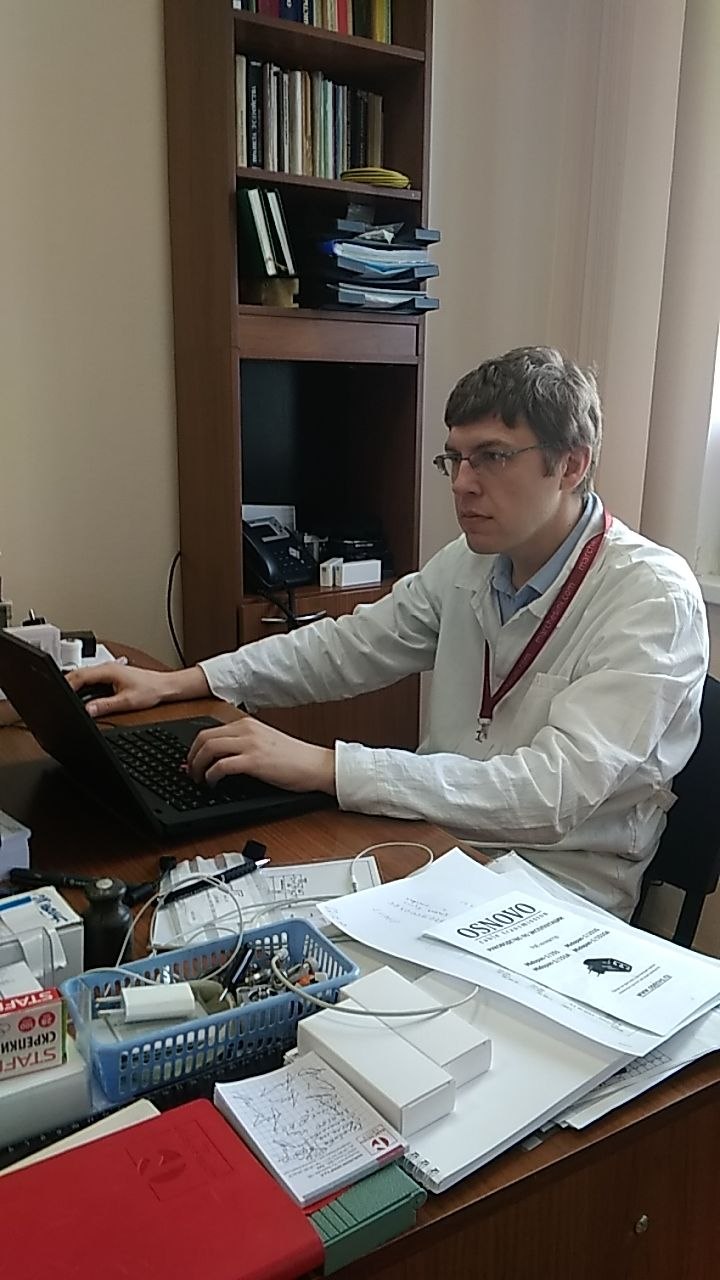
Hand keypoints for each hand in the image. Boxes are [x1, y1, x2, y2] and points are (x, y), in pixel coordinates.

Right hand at [65, 661, 208, 717]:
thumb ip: (106, 706)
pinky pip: (91, 678)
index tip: (56, 693)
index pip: (80, 676)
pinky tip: (80, 694)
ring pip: (84, 676)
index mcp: (108, 670)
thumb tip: (88, 710)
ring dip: (74, 685)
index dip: (66, 685)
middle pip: (79, 674)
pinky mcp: (110, 675)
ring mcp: (108, 670)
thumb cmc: (150, 690)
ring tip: (64, 696)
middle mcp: (106, 667)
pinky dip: (82, 685)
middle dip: (66, 684)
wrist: (164, 686)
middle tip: (55, 696)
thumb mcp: (127, 702)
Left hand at [186, 717, 335, 795]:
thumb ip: (241, 746)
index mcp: (247, 725)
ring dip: (198, 766)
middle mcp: (246, 730)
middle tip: (190, 772)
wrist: (315, 765)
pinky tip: (212, 783)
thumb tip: (216, 758)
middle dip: (191, 757)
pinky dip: (211, 776)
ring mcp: (250, 744)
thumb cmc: (293, 758)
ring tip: (198, 779)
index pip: (209, 731)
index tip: (190, 762)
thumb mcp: (264, 744)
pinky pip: (222, 765)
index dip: (194, 748)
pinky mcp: (254, 761)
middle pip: (204, 738)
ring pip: (209, 748)